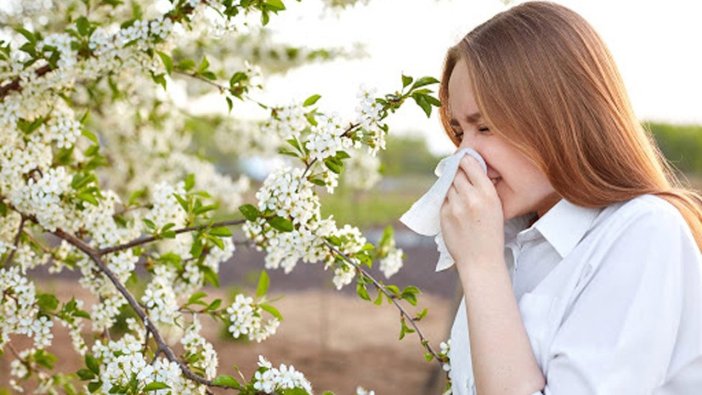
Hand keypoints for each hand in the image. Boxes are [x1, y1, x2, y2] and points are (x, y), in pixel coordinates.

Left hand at [440, 155, 504, 270]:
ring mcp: (455, 206)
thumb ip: (483, 189)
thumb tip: (468, 170)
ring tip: (459, 196)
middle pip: (456, 172)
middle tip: (459, 174)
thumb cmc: (490, 234)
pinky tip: (455, 209)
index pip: (470, 164)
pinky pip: (443, 199)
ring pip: (448, 185)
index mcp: (488, 193)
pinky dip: (447, 200)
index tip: (463, 158)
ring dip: (451, 186)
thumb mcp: (496, 207)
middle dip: (457, 172)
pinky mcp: (444, 214)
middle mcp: (471, 197)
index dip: (464, 159)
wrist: (480, 260)